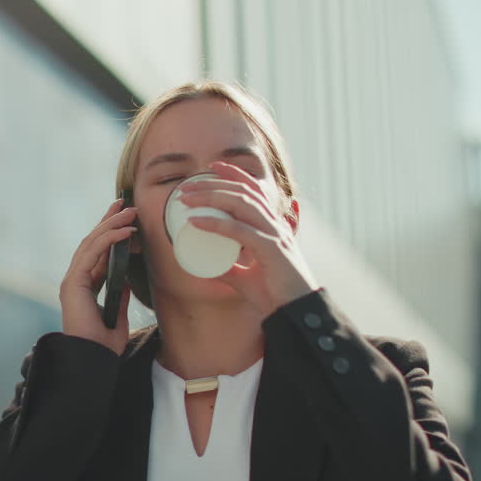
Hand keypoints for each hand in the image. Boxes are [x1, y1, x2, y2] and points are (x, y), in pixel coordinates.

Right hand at [59, 199, 136, 354]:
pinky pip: (92, 254)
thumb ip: (119, 296)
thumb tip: (127, 279)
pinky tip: (124, 232)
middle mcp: (75, 280)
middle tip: (126, 203)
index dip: (109, 232)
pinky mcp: (73, 283)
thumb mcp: (117, 314)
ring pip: (91, 243)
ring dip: (111, 225)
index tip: (125, 218)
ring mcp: (72, 280)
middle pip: (91, 242)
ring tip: (130, 212)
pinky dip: (108, 240)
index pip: (96, 252)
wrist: (94, 359)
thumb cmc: (104, 344)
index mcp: (84, 287)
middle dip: (108, 221)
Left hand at [175, 161, 319, 314]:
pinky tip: (196, 222)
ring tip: (186, 199)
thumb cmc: (275, 294)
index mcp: (270, 227)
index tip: (211, 167)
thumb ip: (230, 270)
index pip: (253, 191)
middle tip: (185, 188)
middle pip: (242, 193)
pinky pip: (240, 231)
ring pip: (241, 205)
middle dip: (213, 185)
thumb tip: (208, 267)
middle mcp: (274, 225)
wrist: (295, 313)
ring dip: (210, 197)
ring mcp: (273, 235)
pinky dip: (216, 224)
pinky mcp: (271, 250)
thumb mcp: (246, 279)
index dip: (234, 175)